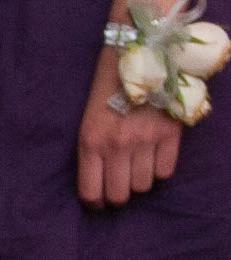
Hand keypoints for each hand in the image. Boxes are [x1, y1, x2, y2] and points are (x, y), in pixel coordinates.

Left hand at [79, 52, 181, 204]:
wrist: (138, 56)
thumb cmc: (107, 90)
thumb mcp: (87, 122)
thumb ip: (92, 153)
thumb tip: (99, 185)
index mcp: (91, 143)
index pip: (91, 192)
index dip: (95, 203)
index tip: (99, 202)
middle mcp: (117, 146)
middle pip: (120, 195)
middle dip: (118, 195)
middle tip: (120, 186)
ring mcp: (145, 140)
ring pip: (143, 186)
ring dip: (140, 182)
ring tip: (137, 168)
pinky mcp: (170, 133)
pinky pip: (166, 171)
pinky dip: (160, 171)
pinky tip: (154, 159)